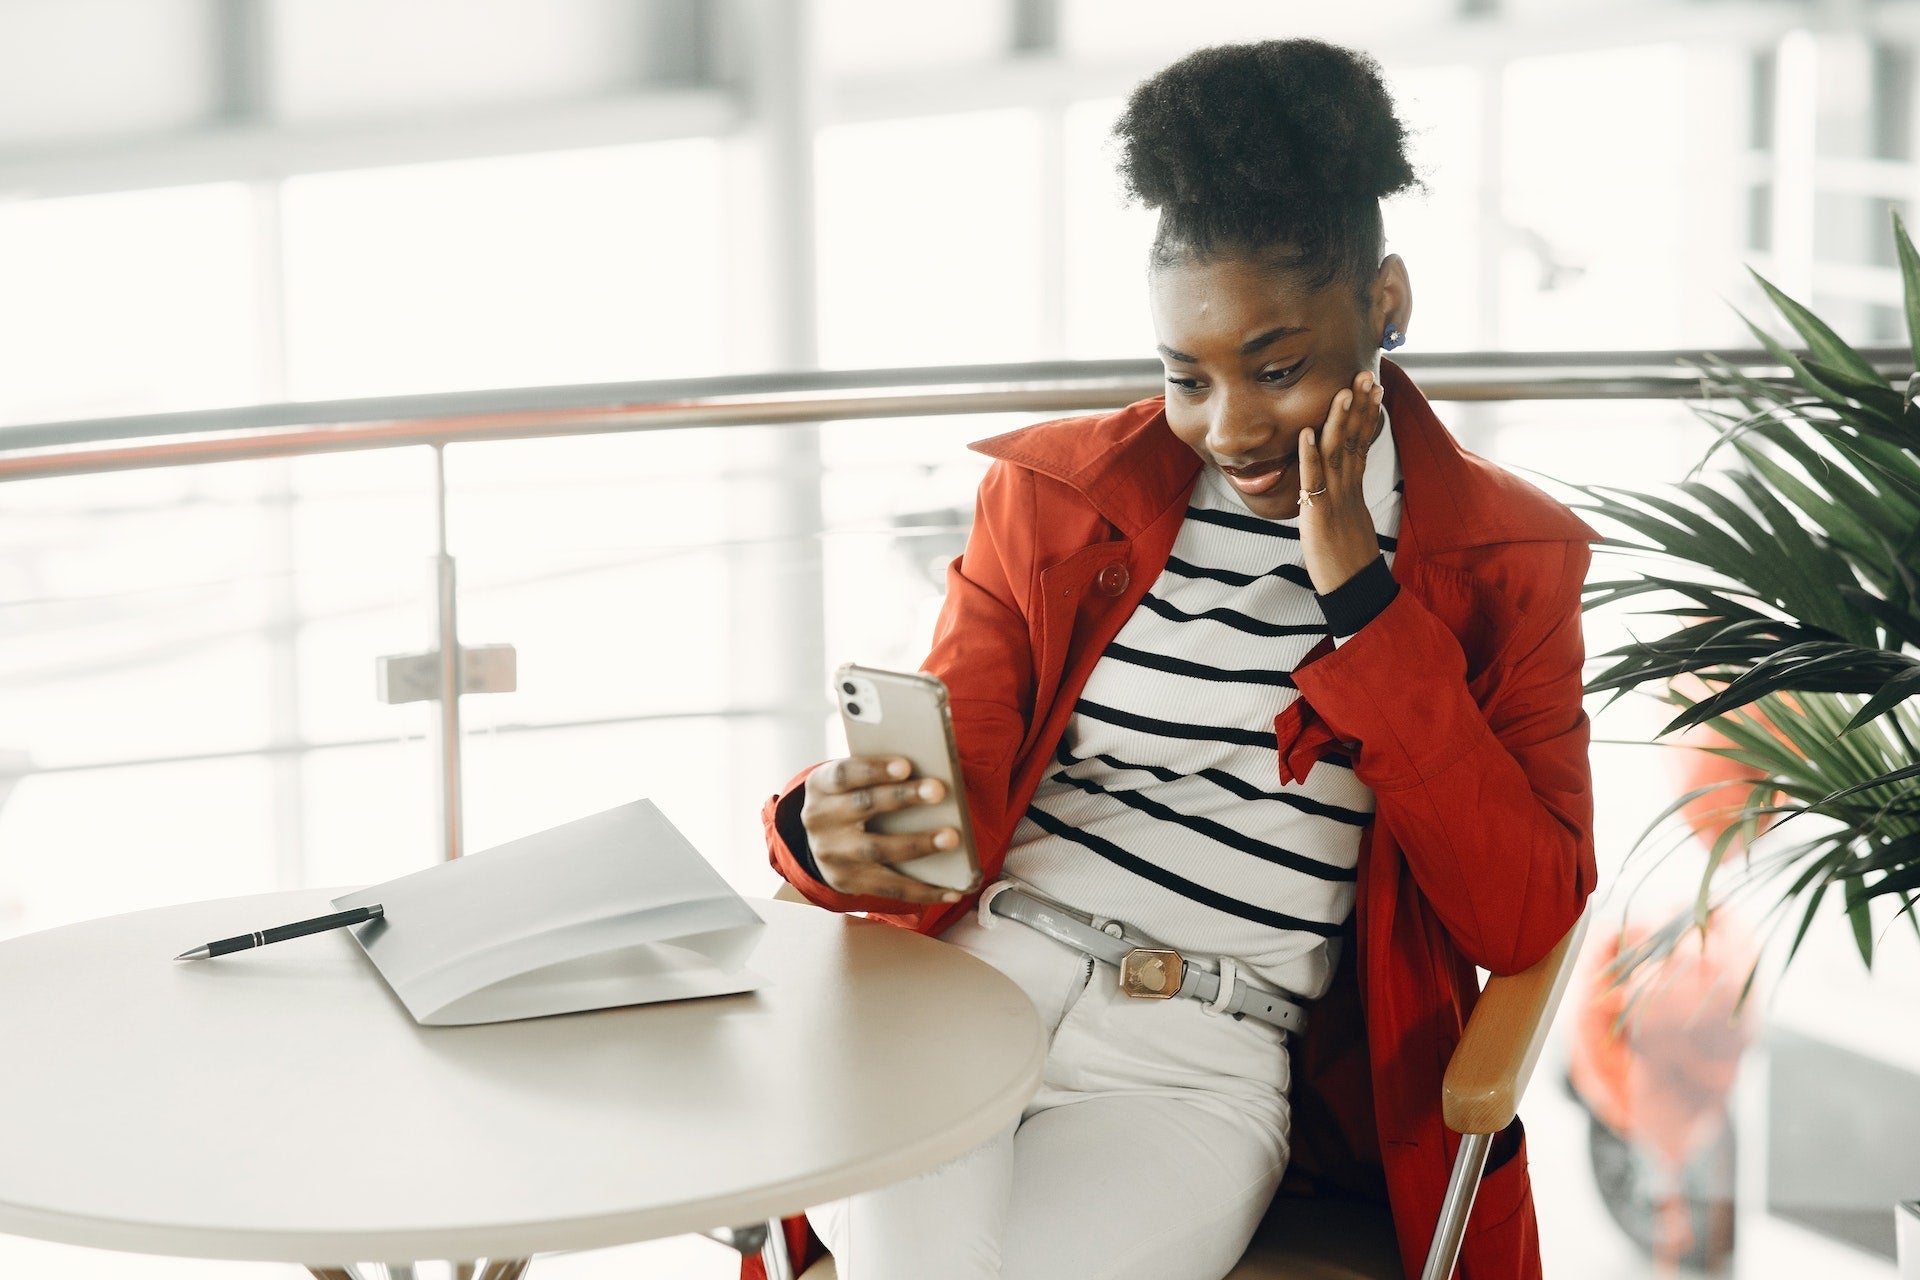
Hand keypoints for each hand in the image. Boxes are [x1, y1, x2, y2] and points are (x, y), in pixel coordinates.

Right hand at [800, 756, 964, 904]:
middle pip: (864, 805)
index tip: (906, 766)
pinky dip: (923, 890)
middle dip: (902, 798)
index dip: (874, 769)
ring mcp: (831, 853)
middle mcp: (820, 818)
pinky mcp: (846, 881)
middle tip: (938, 791)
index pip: (845, 774)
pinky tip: (952, 891)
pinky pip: (888, 888)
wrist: (820, 841)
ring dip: (918, 844)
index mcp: (821, 785)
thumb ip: (877, 776)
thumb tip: (927, 777)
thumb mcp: (851, 782)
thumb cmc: (852, 798)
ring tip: (952, 838)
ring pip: (877, 849)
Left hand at [1297, 369, 1385, 594]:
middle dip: (1361, 405)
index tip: (1373, 387)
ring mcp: (1334, 499)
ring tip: (1344, 389)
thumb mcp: (1347, 519)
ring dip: (1339, 420)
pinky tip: (1308, 432)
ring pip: (1338, 453)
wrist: (1352, 589)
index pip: (1361, 442)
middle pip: (1355, 440)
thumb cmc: (1347, 558)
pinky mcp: (1318, 514)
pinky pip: (1313, 480)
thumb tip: (1338, 479)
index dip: (1366, 414)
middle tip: (1368, 374)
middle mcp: (1347, 488)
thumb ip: (1344, 496)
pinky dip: (1310, 455)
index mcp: (1353, 488)